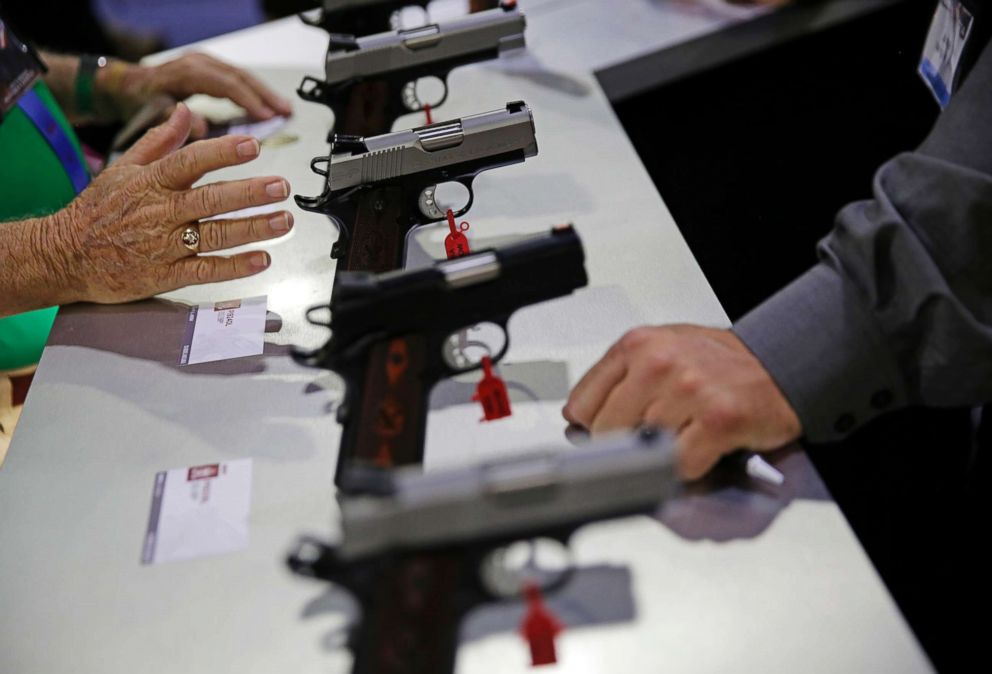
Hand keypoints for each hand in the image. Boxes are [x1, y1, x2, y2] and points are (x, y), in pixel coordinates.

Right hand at [47, 104, 292, 303]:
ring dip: (253, 228)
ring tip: (282, 221)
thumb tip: (184, 111)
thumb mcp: (122, 169)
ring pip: (216, 236)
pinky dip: (236, 267)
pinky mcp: (167, 275)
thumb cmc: (98, 211)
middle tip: (280, 187)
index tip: (252, 146)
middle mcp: (160, 212)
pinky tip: (261, 259)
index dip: (223, 153)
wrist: (65, 256)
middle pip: (211, 200)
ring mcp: (165, 246)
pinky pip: (207, 270)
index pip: (191, 161)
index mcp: (151, 182)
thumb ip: (159, 141)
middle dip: (250, 193)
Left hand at [98, 53, 292, 135]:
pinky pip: (236, 79)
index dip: (249, 100)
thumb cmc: (136, 100)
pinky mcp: (209, 70)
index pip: (226, 84)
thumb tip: (202, 130)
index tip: (267, 116)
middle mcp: (199, 62)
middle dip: (266, 95)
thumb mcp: (150, 112)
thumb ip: (176, 121)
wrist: (126, 85)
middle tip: (286, 111)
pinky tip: (266, 104)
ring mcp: (205, 64)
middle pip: (240, 76)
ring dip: (264, 93)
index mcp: (188, 71)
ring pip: (241, 76)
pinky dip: (254, 92)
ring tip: (285, 109)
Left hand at [562, 325, 801, 479]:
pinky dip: (686, 469)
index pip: (581, 404)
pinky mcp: (718, 419)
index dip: (591, 427)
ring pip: (642, 449)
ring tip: (682, 437)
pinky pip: (679, 464)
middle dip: (624, 445)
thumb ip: (619, 378)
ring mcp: (689, 390)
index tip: (600, 438)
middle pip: (606, 431)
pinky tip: (699, 451)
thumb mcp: (661, 350)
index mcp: (638, 345)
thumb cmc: (720, 361)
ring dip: (660, 455)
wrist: (782, 362)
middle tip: (647, 442)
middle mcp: (659, 363)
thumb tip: (577, 419)